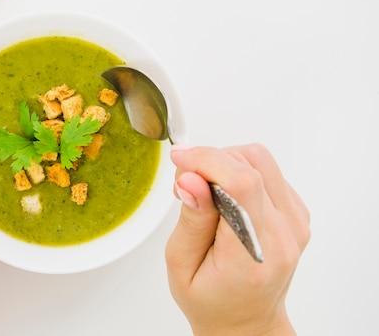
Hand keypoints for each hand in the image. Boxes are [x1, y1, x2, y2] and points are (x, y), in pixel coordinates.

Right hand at [166, 144, 309, 335]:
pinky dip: (240, 172)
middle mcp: (283, 235)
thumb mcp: (181, 265)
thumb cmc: (210, 299)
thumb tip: (191, 179)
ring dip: (225, 164)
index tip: (180, 158)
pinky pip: (267, 171)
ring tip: (205, 192)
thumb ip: (191, 219)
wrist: (246, 321)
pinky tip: (225, 198)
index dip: (207, 160)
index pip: (242, 185)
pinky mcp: (297, 212)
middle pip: (251, 164)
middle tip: (187, 186)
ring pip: (260, 159)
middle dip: (211, 162)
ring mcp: (295, 222)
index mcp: (252, 254)